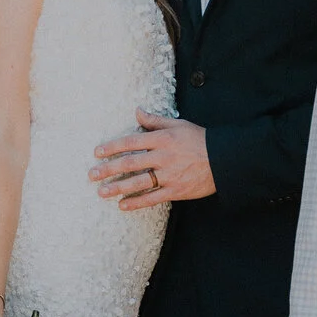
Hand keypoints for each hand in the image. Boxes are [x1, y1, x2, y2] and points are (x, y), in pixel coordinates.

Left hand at [90, 110, 213, 209]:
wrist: (225, 160)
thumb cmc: (200, 139)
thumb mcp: (179, 124)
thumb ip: (155, 120)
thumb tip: (137, 111)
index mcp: (163, 139)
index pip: (131, 142)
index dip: (112, 147)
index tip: (97, 152)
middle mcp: (163, 157)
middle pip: (130, 163)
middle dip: (108, 169)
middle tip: (91, 174)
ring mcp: (169, 175)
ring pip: (138, 183)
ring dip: (118, 188)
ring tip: (101, 192)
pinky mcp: (176, 191)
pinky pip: (153, 198)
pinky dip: (137, 203)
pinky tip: (123, 205)